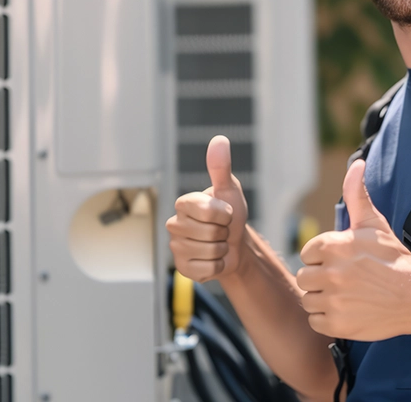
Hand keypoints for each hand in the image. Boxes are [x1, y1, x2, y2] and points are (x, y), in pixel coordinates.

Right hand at [166, 135, 248, 282]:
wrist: (236, 244)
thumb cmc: (231, 213)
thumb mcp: (229, 190)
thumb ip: (221, 167)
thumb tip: (219, 140)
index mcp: (183, 203)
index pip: (208, 211)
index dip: (224, 214)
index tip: (225, 212)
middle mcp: (174, 224)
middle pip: (210, 233)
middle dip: (224, 233)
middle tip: (222, 230)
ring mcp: (176, 247)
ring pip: (210, 252)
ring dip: (222, 250)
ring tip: (218, 243)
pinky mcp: (183, 268)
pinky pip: (207, 270)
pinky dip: (218, 266)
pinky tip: (214, 259)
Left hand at [296, 159, 410, 340]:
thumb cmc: (394, 258)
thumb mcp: (373, 223)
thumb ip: (357, 194)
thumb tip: (357, 164)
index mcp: (331, 246)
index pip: (307, 254)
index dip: (323, 259)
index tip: (343, 262)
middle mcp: (330, 273)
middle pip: (304, 278)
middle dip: (320, 280)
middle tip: (344, 281)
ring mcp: (333, 300)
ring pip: (308, 300)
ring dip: (323, 300)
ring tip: (347, 296)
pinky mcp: (337, 324)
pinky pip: (316, 321)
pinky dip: (328, 319)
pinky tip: (348, 311)